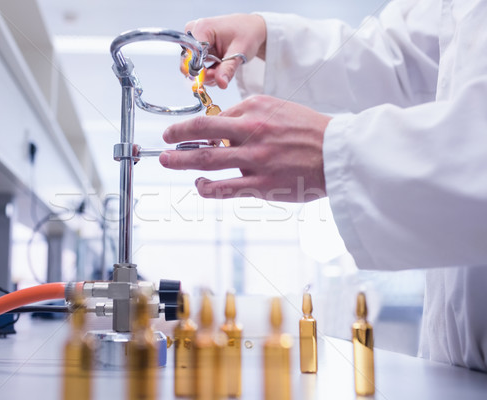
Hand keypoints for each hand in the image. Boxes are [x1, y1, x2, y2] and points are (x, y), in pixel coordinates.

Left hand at [159, 95, 331, 201]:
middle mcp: (252, 130)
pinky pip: (225, 187)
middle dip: (177, 135)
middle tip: (165, 139)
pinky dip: (207, 187)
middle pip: (202, 130)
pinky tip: (199, 185)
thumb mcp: (278, 109)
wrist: (340, 153)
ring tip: (166, 161)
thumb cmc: (310, 131)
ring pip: (207, 158)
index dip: (197, 126)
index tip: (186, 131)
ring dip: (181, 160)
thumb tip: (222, 128)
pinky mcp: (262, 183)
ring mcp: (255, 158)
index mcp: (255, 108)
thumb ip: (249, 115)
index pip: (216, 116)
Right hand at [186, 14, 266, 88]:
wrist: (250, 28)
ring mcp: (194, 40)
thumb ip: (228, 69)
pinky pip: (197, 65)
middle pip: (189, 62)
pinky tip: (220, 69)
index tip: (212, 78)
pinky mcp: (196, 47)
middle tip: (221, 76)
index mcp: (202, 28)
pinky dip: (208, 72)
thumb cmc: (246, 34)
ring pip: (193, 66)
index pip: (190, 54)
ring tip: (223, 70)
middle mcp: (194, 32)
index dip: (199, 70)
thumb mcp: (240, 52)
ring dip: (208, 74)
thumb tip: (221, 84)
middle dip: (205, 74)